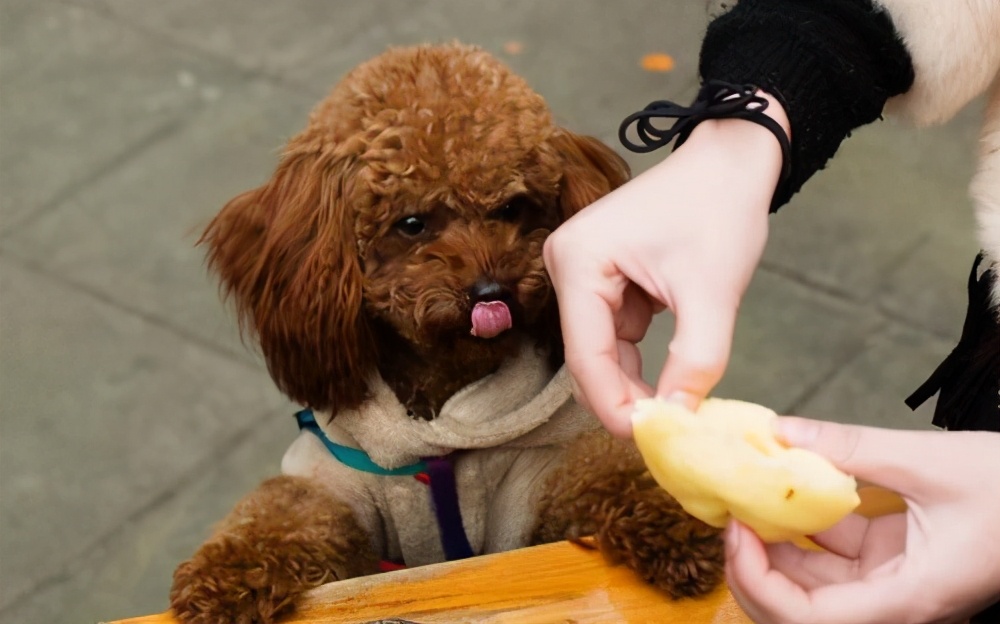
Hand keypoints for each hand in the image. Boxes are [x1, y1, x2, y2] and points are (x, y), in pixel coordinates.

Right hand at [544, 97, 786, 435]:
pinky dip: (642, 359)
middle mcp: (566, 264)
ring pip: (601, 351)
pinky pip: (615, 335)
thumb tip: (677, 422)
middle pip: (587, 357)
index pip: (586, 355)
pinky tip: (670, 375)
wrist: (733, 161)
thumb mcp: (713, 293)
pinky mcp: (600, 278)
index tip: (651, 444)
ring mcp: (581, 272)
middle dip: (625, 397)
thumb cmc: (720, 209)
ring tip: (676, 408)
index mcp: (578, 260)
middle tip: (668, 436)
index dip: (614, 406)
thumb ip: (696, 362)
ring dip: (635, 381)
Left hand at [726, 418, 999, 623]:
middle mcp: (895, 604)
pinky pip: (835, 555)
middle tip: (730, 512)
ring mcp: (892, 584)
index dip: (760, 585)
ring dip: (775, 544)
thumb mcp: (930, 461)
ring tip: (747, 495)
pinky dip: (805, 526)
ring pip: (813, 582)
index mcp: (909, 599)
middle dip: (755, 567)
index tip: (737, 533)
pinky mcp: (892, 561)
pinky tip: (783, 489)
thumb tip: (781, 430)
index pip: (812, 620)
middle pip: (801, 609)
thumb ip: (851, 447)